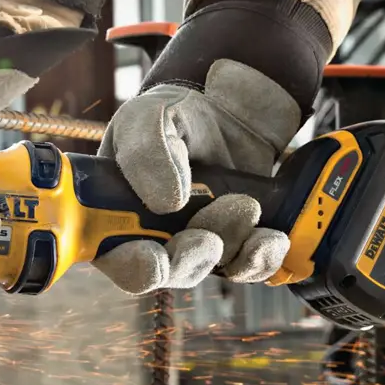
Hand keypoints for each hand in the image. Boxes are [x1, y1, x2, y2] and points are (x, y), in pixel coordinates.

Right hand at [94, 60, 302, 294]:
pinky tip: (268, 236)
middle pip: (167, 274)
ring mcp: (195, 244)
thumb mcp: (147, 118)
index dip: (133, 266)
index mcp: (116, 213)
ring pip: (212, 269)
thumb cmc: (173, 115)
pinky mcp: (234, 244)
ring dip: (231, 244)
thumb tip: (166, 203)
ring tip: (245, 205)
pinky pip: (248, 267)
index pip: (115, 259)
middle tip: (207, 234)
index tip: (156, 257)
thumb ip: (145, 154)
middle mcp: (153, 237)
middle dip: (189, 257)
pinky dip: (261, 256)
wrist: (228, 111)